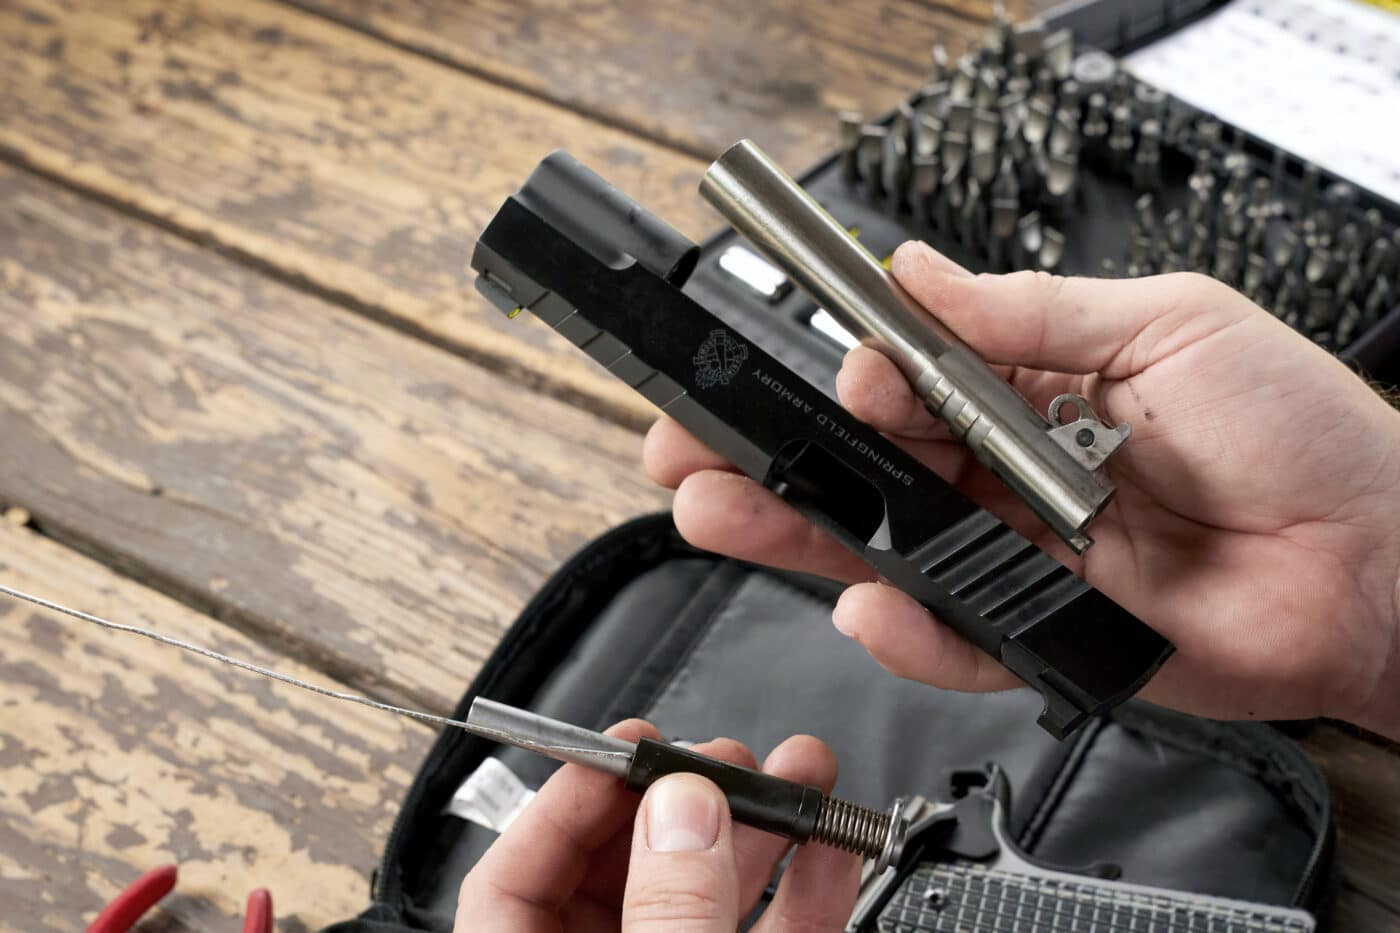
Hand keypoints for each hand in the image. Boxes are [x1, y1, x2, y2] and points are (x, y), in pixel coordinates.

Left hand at [457, 720, 860, 930]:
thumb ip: (669, 913)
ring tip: (798, 772)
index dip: (566, 802)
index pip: (514, 878)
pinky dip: (804, 890)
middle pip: (619, 873)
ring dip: (759, 830)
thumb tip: (682, 813)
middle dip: (683, 799)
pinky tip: (830, 845)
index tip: (628, 749)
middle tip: (724, 757)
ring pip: (706, 898)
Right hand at [645, 241, 1399, 739]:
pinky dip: (907, 629)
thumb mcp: (1168, 326)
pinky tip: (867, 601)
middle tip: (692, 452)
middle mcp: (1011, 475)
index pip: (904, 382)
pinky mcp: (1041, 633)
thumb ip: (1031, 313)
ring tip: (724, 514)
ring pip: (887, 550)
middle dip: (774, 460)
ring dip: (801, 536)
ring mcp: (1020, 557)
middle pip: (869, 470)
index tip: (819, 374)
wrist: (1383, 560)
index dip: (846, 380)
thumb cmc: (1303, 433)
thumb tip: (920, 274)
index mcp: (1031, 391)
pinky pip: (955, 636)